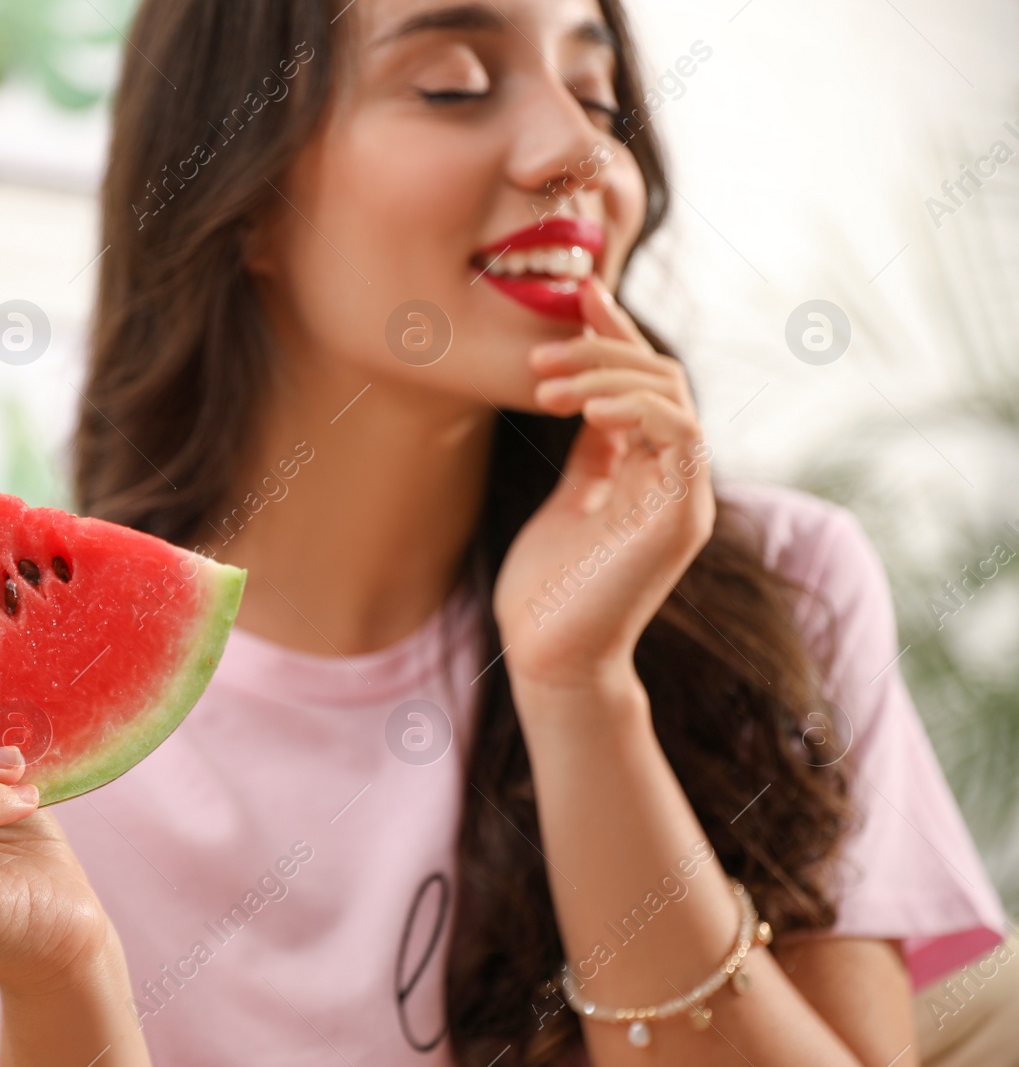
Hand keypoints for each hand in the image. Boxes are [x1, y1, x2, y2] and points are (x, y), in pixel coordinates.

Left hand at [493, 276, 714, 693]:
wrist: (549, 654)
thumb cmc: (549, 586)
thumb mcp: (568, 497)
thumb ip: (591, 449)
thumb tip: (585, 391)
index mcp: (650, 467)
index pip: (643, 379)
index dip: (615, 332)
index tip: (578, 294)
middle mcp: (677, 475)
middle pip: (661, 376)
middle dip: (601, 350)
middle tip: (539, 353)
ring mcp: (686, 496)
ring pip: (673, 396)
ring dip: (608, 375)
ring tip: (546, 383)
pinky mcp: (683, 517)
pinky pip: (681, 434)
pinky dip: (636, 408)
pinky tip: (586, 407)